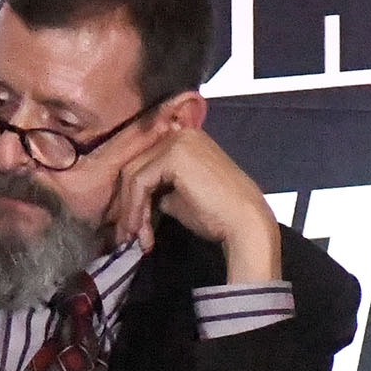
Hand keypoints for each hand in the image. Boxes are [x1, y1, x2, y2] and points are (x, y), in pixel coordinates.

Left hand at [117, 102, 285, 281]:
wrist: (243, 223)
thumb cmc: (217, 215)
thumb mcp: (178, 197)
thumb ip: (159, 190)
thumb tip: (139, 199)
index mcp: (183, 139)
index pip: (144, 163)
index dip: (131, 196)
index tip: (131, 226)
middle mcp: (179, 133)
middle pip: (135, 166)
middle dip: (128, 204)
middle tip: (127, 235)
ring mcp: (177, 141)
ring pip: (133, 174)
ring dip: (130, 210)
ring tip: (134, 237)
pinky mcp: (174, 155)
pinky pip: (139, 181)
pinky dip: (135, 208)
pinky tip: (140, 230)